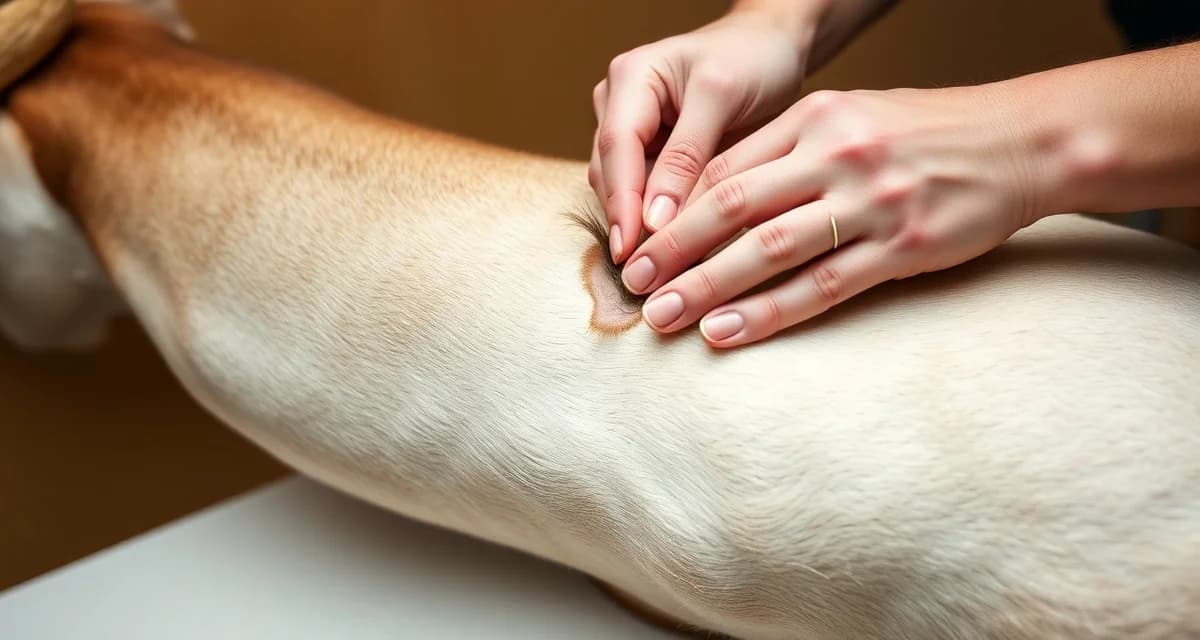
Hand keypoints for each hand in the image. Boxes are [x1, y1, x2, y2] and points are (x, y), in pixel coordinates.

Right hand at [589, 8, 811, 262]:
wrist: (771, 48)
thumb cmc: (751, 59)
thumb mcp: (721, 97)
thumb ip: (686, 156)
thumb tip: (653, 222)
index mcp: (631, 78)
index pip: (616, 147)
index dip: (622, 201)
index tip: (630, 249)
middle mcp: (619, 104)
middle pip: (610, 173)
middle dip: (626, 222)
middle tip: (645, 274)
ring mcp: (631, 130)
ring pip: (621, 190)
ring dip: (639, 227)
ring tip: (662, 271)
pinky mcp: (649, 154)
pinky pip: (644, 193)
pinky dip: (658, 221)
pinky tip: (675, 252)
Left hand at [621, 85, 1044, 347]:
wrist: (1019, 143)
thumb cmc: (925, 132)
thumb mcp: (852, 117)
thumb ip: (787, 150)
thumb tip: (715, 194)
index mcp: (815, 117)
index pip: (726, 167)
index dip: (673, 210)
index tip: (638, 243)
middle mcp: (835, 155)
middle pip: (733, 207)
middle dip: (674, 250)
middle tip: (633, 286)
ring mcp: (869, 202)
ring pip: (768, 250)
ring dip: (707, 286)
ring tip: (664, 318)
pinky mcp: (901, 248)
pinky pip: (822, 286)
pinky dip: (769, 312)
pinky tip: (728, 331)